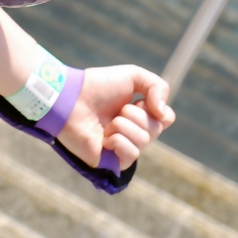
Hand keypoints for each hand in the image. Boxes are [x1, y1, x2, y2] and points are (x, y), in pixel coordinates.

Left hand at [58, 65, 174, 170]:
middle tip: (118, 110)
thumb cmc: (98, 86)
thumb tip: (163, 114)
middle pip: (156, 129)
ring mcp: (121, 148)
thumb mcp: (133, 75)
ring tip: (107, 123)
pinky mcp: (110, 161)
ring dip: (124, 126)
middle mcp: (133, 132)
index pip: (166, 118)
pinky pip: (131, 156)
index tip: (139, 100)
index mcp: (139, 114)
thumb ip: (158, 86)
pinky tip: (105, 138)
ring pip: (144, 141)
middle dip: (136, 115)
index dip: (157, 108)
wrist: (71, 98)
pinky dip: (119, 142)